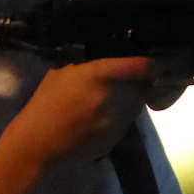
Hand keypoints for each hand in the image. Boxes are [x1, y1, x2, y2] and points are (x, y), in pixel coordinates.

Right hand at [0, 57, 160, 167]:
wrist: (35, 146)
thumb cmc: (45, 104)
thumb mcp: (62, 71)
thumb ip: (88, 61)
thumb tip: (110, 47)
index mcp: (97, 75)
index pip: (141, 66)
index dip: (153, 63)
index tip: (157, 59)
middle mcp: (111, 97)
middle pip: (142, 86)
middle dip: (140, 82)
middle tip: (131, 79)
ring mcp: (114, 121)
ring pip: (136, 106)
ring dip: (131, 100)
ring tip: (113, 99)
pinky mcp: (114, 140)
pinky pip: (127, 123)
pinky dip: (121, 118)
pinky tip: (102, 118)